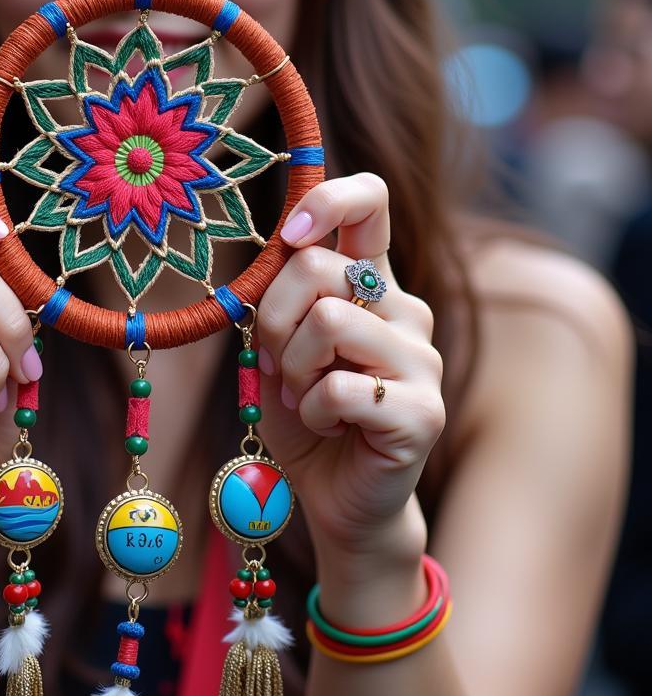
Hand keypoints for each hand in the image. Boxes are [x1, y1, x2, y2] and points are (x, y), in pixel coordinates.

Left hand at [255, 173, 443, 558]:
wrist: (334, 495)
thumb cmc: (304, 412)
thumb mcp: (280, 344)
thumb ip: (283, 296)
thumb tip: (285, 248)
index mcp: (369, 283)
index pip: (370, 203)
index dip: (328, 200)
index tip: (292, 234)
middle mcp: (403, 308)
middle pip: (316, 267)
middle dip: (274, 319)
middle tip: (279, 364)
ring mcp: (421, 358)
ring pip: (328, 322)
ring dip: (294, 370)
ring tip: (306, 398)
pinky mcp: (422, 410)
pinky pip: (338, 388)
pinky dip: (312, 412)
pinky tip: (329, 428)